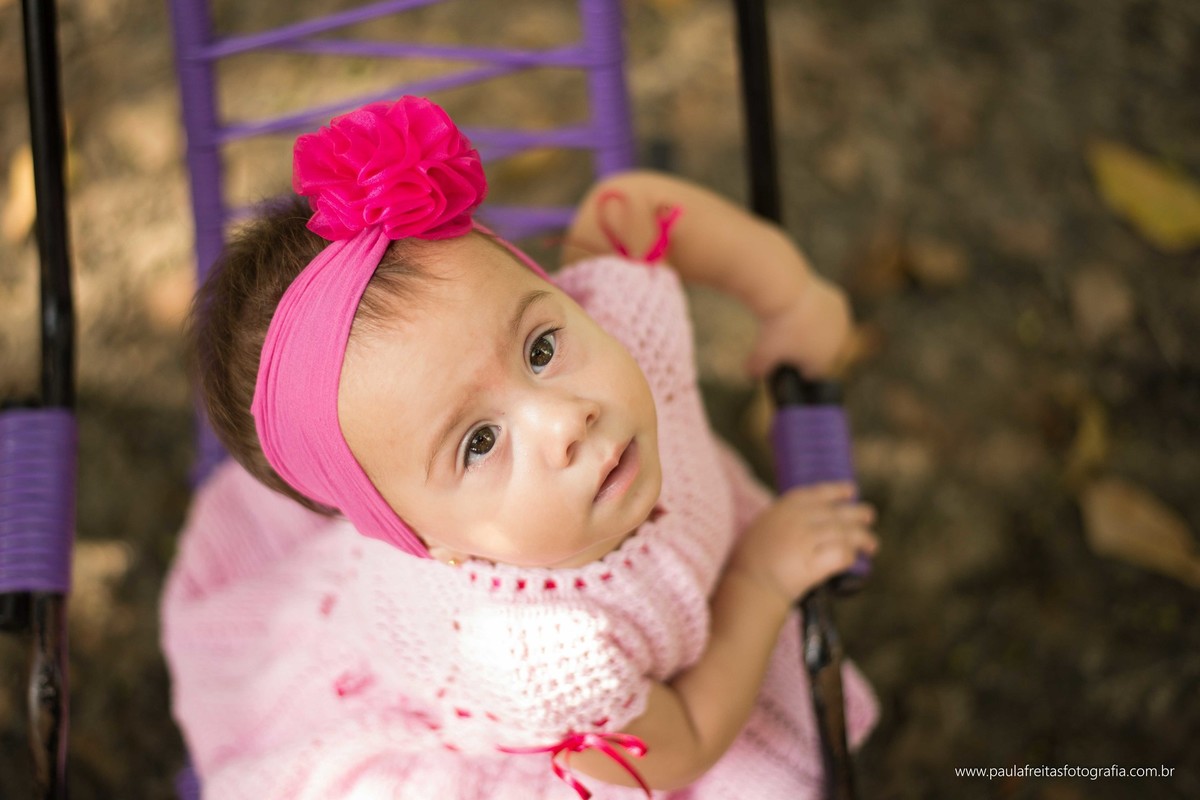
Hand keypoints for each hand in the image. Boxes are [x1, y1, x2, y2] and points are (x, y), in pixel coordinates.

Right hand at [729, 482, 877, 604]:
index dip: (836, 491)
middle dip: (857, 514)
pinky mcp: (812, 564)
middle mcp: (796, 520)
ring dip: (862, 538)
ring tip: (872, 545)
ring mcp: (804, 540)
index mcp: (783, 508)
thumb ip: (784, 518)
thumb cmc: (752, 561)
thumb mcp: (763, 527)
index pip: (816, 493)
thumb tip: (810, 516)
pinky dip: (849, 557)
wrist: (747, 585)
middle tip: (869, 516)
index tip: (851, 491)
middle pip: (836, 513)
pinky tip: (854, 560)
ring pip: (844, 534)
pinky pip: (840, 556)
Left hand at [745, 276, 852, 379]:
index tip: (784, 359)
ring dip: (814, 330)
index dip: (796, 367)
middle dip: (806, 348)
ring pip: (827, 331)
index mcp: (822, 362)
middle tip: (786, 338)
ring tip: (794, 322)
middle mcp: (837, 345)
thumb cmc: (776, 327)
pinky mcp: (840, 302)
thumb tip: (751, 374)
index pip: (811, 372)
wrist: (787, 293)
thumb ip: (757, 369)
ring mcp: (841, 323)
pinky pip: (828, 312)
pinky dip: (818, 311)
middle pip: (821, 351)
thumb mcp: (762, 353)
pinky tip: (804, 307)